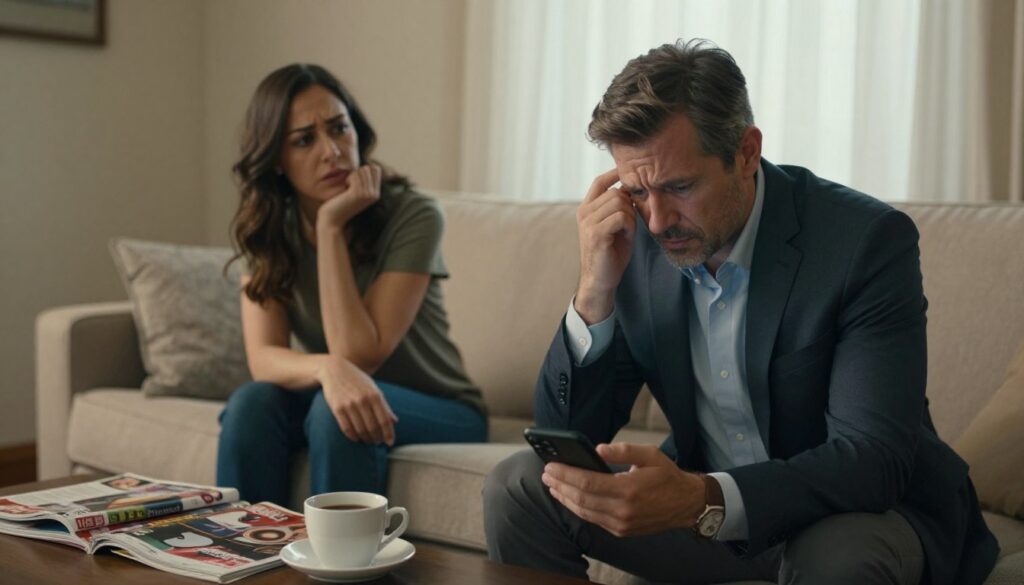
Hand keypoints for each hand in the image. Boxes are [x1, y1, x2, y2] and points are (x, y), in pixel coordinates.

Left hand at [317, 164, 382, 227]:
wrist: (333, 220)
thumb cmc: (340, 203)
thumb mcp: (355, 191)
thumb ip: (363, 181)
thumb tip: (370, 165)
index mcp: (376, 194)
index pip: (376, 169)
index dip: (363, 170)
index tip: (355, 181)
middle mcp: (374, 194)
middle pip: (369, 168)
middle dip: (357, 172)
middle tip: (350, 185)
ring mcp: (368, 194)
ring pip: (362, 170)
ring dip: (352, 176)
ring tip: (348, 188)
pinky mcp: (358, 194)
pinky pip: (355, 175)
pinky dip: (348, 179)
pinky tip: (345, 190)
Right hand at [317, 355, 396, 444]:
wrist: (334, 370)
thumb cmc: (357, 380)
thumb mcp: (374, 389)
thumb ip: (384, 405)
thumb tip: (395, 421)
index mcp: (375, 395)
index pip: (385, 420)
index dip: (389, 434)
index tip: (390, 443)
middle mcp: (363, 400)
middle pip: (373, 427)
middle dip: (377, 438)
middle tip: (377, 442)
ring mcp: (349, 405)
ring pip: (360, 430)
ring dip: (365, 439)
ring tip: (368, 441)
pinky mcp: (337, 408)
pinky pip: (346, 428)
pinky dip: (353, 436)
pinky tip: (356, 438)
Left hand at [542, 443, 705, 536]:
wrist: (687, 504)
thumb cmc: (667, 476)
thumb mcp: (651, 454)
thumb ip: (623, 450)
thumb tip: (596, 449)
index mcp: (629, 489)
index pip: (587, 482)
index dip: (565, 474)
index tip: (551, 465)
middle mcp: (623, 510)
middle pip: (581, 498)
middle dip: (560, 485)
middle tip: (546, 473)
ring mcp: (622, 524)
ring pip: (584, 512)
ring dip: (565, 498)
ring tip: (552, 485)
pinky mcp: (621, 531)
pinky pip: (593, 519)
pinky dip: (577, 508)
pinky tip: (569, 497)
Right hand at [574, 168, 635, 323]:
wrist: (601, 279)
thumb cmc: (611, 253)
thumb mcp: (614, 225)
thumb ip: (619, 207)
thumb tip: (629, 188)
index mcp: (586, 208)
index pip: (599, 182)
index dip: (614, 174)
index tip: (627, 173)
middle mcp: (584, 212)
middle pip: (616, 192)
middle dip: (629, 206)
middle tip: (628, 225)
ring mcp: (588, 222)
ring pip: (619, 203)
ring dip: (630, 217)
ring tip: (625, 232)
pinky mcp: (596, 233)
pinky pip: (621, 217)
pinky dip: (629, 226)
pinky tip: (625, 237)